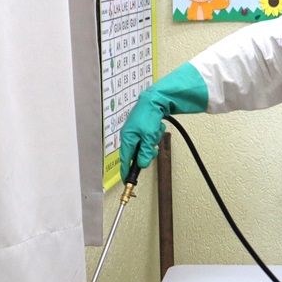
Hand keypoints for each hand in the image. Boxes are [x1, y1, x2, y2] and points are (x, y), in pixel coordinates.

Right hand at [117, 62, 208, 180]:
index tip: (128, 182)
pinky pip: (148, 138)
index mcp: (127, 139)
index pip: (125, 160)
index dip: (127, 172)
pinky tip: (156, 127)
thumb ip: (145, 153)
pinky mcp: (141, 128)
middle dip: (147, 151)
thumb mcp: (148, 137)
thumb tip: (141, 164)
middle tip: (152, 147)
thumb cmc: (149, 116)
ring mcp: (135, 132)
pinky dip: (154, 135)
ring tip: (155, 131)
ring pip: (145, 146)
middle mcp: (129, 136)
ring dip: (152, 141)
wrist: (155, 99)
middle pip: (137, 154)